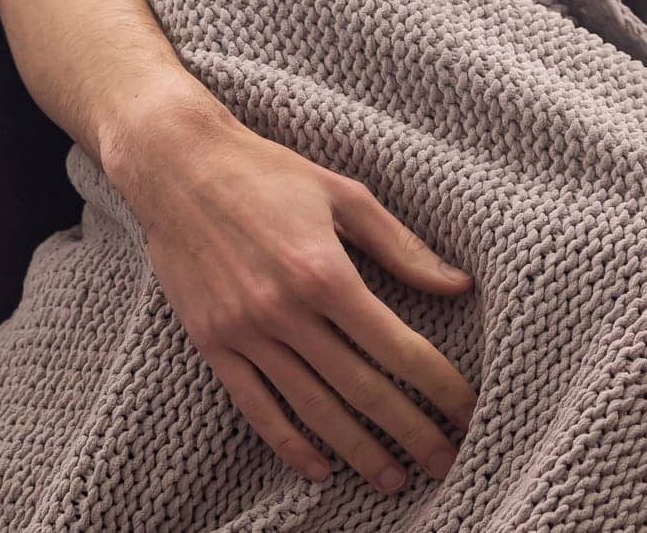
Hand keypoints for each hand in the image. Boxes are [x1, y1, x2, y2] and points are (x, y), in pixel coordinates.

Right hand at [106, 97, 477, 494]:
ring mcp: (245, 333)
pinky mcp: (212, 343)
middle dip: (410, 430)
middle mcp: (285, 312)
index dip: (439, 385)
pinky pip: (256, 406)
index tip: (469, 411)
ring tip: (394, 479)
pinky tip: (320, 468)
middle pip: (361, 388)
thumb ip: (403, 247)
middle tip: (447, 462)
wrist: (177, 168)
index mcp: (326, 273)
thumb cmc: (271, 174)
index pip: (398, 346)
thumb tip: (459, 285)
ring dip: (357, 450)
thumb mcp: (347, 196)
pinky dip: (289, 443)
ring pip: (313, 408)